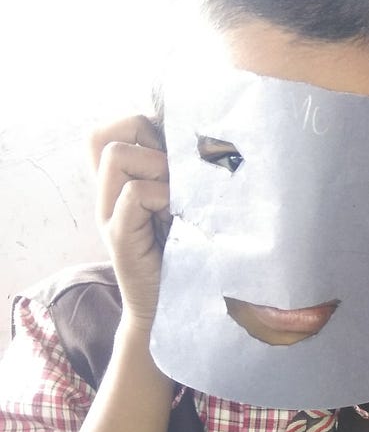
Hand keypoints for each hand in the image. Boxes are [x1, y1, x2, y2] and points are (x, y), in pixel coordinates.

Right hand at [89, 115, 169, 330]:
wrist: (170, 306)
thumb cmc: (186, 253)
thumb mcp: (182, 205)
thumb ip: (178, 175)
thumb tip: (202, 138)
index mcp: (120, 184)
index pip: (107, 131)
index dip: (138, 125)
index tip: (172, 151)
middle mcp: (106, 194)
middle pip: (104, 136)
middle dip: (146, 142)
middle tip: (174, 175)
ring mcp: (108, 214)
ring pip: (116, 156)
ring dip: (156, 168)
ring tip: (176, 198)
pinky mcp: (118, 236)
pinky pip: (133, 194)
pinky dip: (161, 197)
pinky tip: (175, 218)